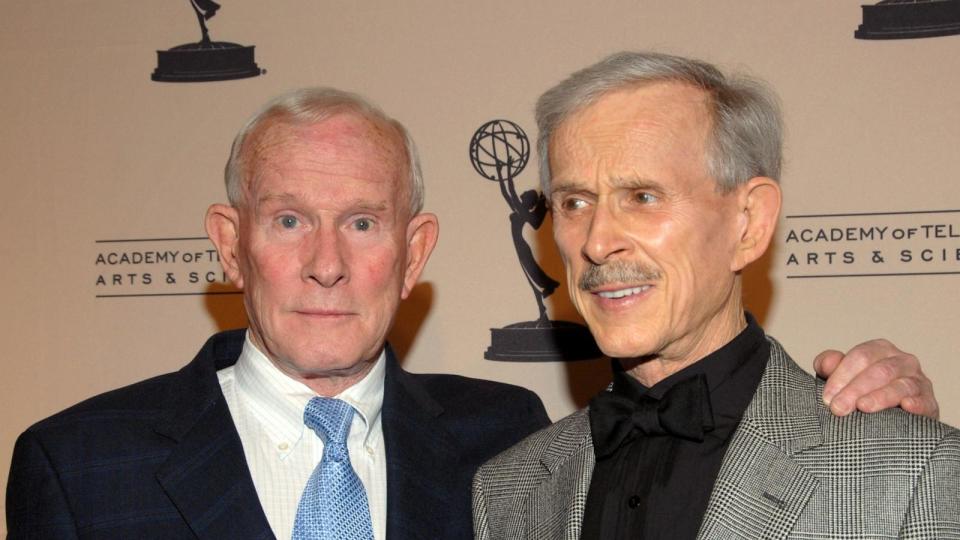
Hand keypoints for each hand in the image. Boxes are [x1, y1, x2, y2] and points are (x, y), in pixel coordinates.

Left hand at [813, 339, 937, 418]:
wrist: (890, 417)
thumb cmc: (860, 392)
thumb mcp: (840, 377)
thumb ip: (829, 366)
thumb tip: (826, 363)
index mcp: (880, 350)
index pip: (861, 357)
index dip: (842, 376)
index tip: (827, 397)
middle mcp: (903, 361)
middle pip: (879, 371)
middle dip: (856, 389)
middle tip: (838, 408)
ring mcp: (919, 381)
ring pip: (901, 385)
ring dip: (880, 397)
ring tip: (863, 407)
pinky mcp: (929, 403)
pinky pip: (924, 401)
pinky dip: (916, 403)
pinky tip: (906, 407)